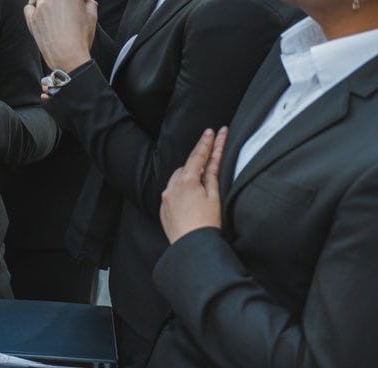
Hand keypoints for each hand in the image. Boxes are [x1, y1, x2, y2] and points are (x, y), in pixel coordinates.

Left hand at [24, 0, 95, 73]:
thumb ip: (89, 1)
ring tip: (58, 10)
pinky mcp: (32, 19)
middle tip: (72, 4)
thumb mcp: (92, 16)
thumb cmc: (81, 37)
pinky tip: (39, 9)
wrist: (67, 56)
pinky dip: (34, 5)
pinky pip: (29, 6)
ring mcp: (40, 7)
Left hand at [160, 127, 225, 243]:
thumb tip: (211, 160)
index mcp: (187, 180)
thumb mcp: (214, 196)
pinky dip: (180, 189)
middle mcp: (172, 185)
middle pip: (187, 165)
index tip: (213, 131)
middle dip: (199, 158)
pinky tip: (190, 196)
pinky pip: (172, 192)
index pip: (199, 155)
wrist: (192, 246)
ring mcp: (166, 196)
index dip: (207, 143)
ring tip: (201, 179)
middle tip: (211, 145)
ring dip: (188, 175)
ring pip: (177, 178)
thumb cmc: (207, 224)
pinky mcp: (163, 207)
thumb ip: (211, 175)